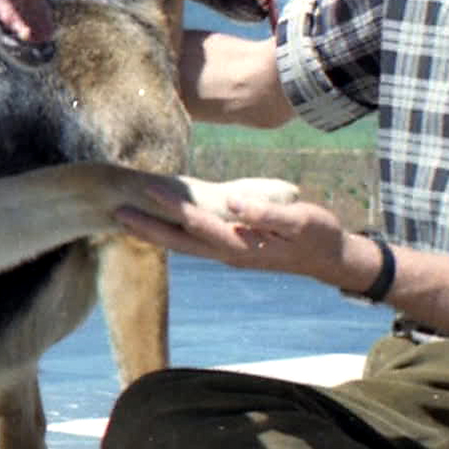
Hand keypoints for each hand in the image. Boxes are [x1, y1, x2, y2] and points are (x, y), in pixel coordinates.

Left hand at [116, 180, 349, 278]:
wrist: (330, 258)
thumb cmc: (317, 235)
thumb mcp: (299, 221)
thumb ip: (265, 213)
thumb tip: (232, 204)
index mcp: (242, 245)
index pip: (200, 225)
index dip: (174, 208)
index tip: (151, 190)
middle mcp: (229, 254)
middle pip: (180, 242)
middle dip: (148, 228)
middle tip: (117, 211)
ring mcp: (229, 255)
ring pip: (184, 246)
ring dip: (155, 234)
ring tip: (127, 220)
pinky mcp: (232, 251)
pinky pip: (194, 244)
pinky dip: (173, 235)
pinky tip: (161, 226)